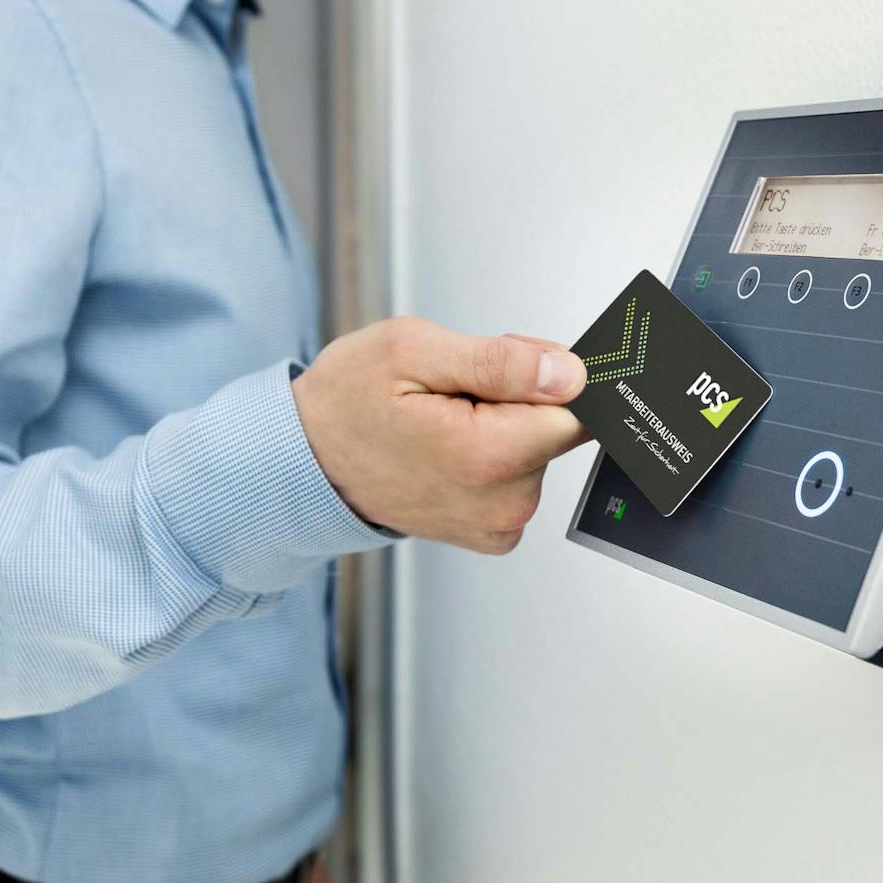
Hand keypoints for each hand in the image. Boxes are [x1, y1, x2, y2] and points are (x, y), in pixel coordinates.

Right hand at [292, 317, 589, 552]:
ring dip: (504, 423)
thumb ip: (500, 361)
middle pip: (557, 427)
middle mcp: (503, 502)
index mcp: (488, 457)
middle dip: (519, 396)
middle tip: (455, 388)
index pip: (578, 408)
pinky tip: (449, 445)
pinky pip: (522, 476)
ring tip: (443, 417)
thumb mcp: (412, 350)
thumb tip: (569, 373)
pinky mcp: (494, 532)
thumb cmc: (346, 403)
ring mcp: (499, 523)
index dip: (545, 373)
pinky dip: (495, 454)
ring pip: (539, 449)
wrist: (304, 464)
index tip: (500, 366)